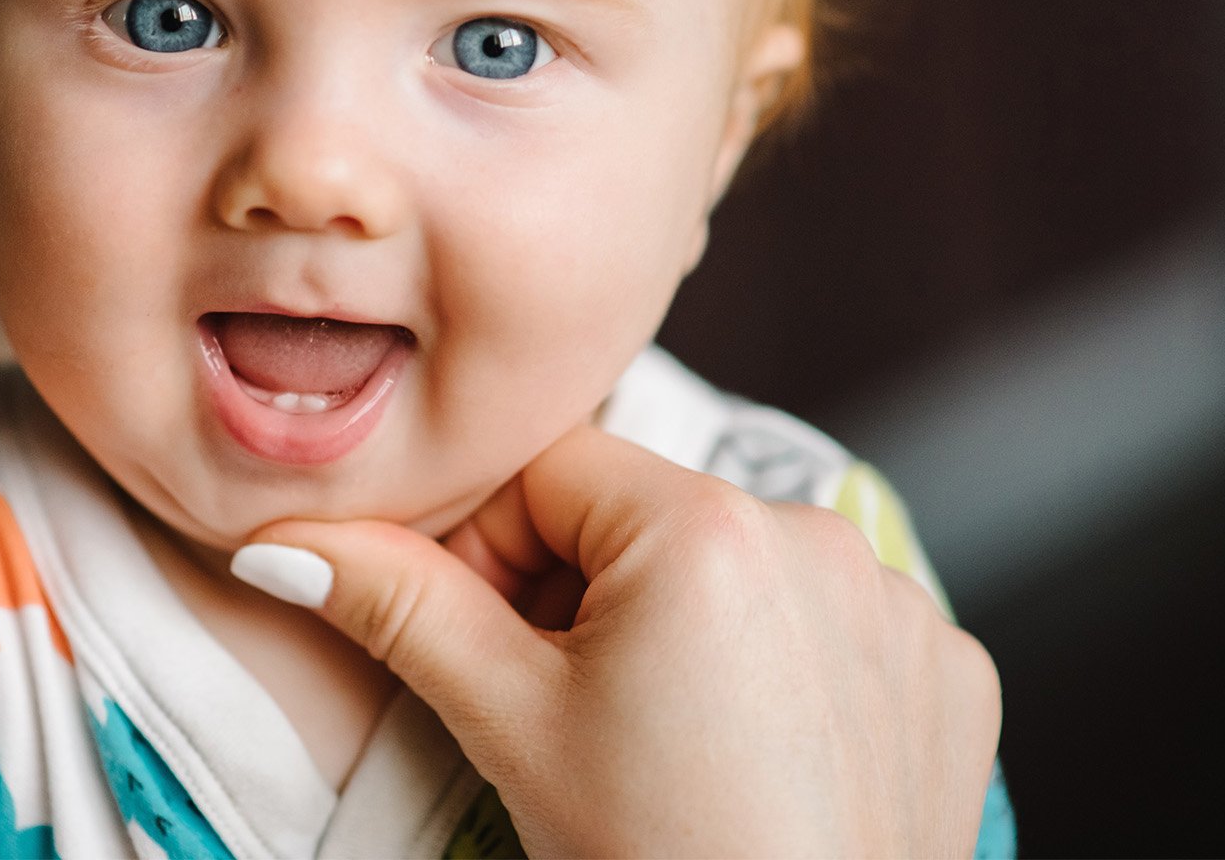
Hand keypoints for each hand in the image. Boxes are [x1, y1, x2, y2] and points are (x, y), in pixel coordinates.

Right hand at [244, 425, 1001, 857]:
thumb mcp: (508, 725)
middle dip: (584, 592)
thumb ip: (396, 606)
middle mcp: (819, 534)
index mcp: (705, 525)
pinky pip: (833, 620)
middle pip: (643, 516)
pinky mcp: (946, 665)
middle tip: (567, 709)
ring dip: (682, 623)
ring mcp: (898, 600)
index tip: (492, 650)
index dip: (493, 556)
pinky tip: (754, 752)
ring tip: (664, 739)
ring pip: (737, 566)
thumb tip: (279, 546)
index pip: (545, 472)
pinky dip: (782, 664)